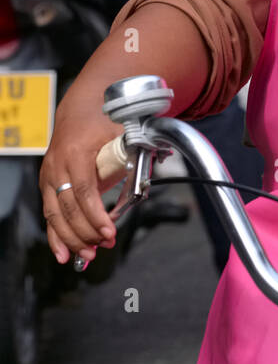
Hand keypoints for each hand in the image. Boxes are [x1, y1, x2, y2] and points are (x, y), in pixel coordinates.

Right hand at [39, 102, 124, 265]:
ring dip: (72, 238)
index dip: (95, 215)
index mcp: (75, 152)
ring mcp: (49, 176)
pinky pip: (50, 215)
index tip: (109, 232)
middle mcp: (57, 165)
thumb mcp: (122, 134)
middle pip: (68, 208)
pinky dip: (55, 237)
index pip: (83, 191)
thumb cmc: (104, 122)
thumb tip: (143, 183)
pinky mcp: (48, 185)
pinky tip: (64, 255)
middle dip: (86, 232)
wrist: (81, 108)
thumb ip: (133, 157)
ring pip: (55, 215)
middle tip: (104, 245)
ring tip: (89, 255)